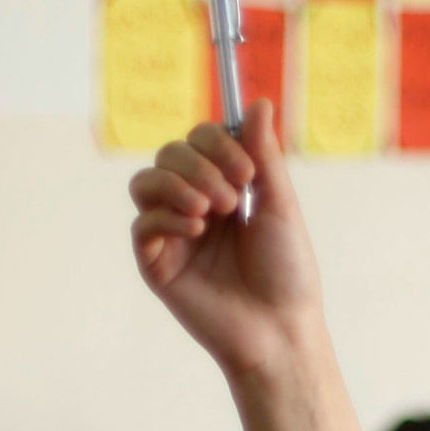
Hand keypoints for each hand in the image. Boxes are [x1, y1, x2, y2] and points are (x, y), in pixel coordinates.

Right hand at [127, 103, 377, 430]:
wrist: (279, 328)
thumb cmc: (287, 272)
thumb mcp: (280, 205)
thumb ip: (265, 155)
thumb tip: (261, 102)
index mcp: (225, 187)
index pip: (199, 139)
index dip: (217, 142)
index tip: (248, 171)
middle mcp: (194, 205)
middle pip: (170, 153)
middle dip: (200, 165)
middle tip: (234, 199)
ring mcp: (173, 233)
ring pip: (145, 181)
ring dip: (177, 184)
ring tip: (212, 212)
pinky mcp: (157, 262)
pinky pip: (142, 222)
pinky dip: (167, 216)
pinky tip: (197, 230)